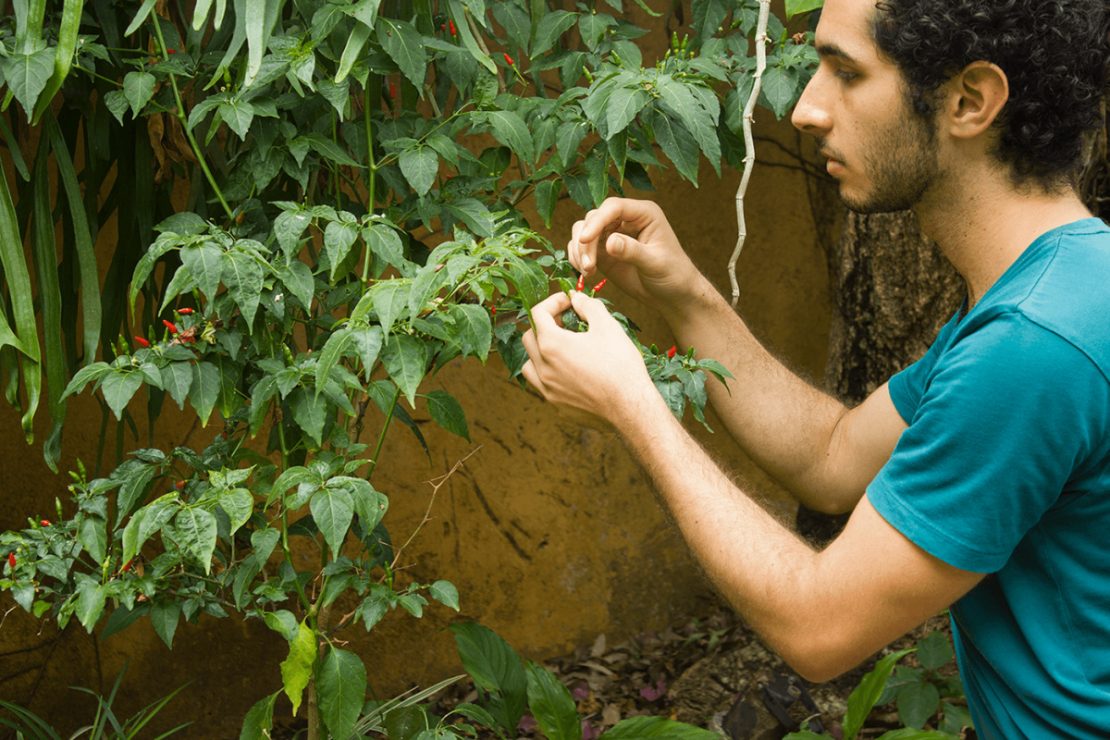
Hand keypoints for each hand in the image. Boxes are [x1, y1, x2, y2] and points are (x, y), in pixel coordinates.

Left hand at [521, 290, 653, 419]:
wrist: (629, 405)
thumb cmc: (620, 364)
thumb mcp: (607, 326)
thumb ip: (588, 306)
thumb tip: (577, 299)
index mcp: (551, 344)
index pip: (537, 314)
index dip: (553, 301)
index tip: (569, 301)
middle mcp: (543, 367)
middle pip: (529, 336)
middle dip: (545, 324)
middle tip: (567, 321)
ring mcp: (547, 387)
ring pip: (530, 362)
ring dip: (540, 350)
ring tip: (563, 347)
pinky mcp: (555, 403)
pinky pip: (540, 383)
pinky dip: (547, 372)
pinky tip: (567, 369)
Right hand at [568, 197, 704, 310]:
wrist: (672, 295)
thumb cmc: (673, 275)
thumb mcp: (655, 263)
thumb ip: (632, 251)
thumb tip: (609, 242)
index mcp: (643, 214)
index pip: (613, 207)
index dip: (597, 221)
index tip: (585, 240)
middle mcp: (625, 219)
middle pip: (593, 218)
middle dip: (586, 241)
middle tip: (588, 266)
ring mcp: (612, 234)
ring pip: (583, 230)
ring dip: (579, 250)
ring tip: (587, 271)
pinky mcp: (603, 252)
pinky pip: (582, 248)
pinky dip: (577, 257)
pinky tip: (586, 273)